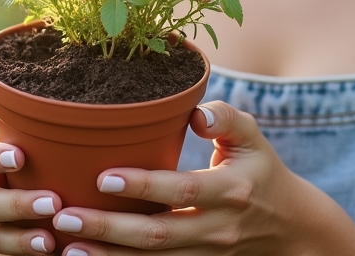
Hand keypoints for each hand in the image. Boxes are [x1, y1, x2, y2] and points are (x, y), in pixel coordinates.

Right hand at [0, 131, 62, 254]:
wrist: (65, 183)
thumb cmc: (50, 143)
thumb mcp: (41, 124)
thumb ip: (25, 104)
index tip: (20, 156)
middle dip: (15, 205)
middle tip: (53, 201)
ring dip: (22, 240)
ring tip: (51, 241)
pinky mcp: (15, 245)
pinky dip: (33, 254)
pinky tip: (60, 252)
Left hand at [42, 101, 328, 255]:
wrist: (290, 228)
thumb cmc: (260, 171)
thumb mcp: (254, 138)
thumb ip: (227, 117)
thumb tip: (195, 113)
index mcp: (231, 190)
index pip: (182, 190)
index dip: (144, 186)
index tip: (104, 176)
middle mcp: (217, 228)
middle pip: (158, 234)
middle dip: (108, 228)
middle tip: (64, 216)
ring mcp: (205, 254)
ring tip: (65, 247)